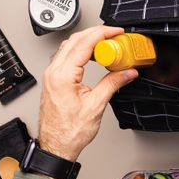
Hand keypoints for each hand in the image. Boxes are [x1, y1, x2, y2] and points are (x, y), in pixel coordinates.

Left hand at [39, 26, 137, 160]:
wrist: (56, 146)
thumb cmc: (69, 132)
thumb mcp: (96, 106)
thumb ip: (112, 84)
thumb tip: (127, 73)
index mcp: (62, 76)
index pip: (83, 44)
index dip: (102, 34)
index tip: (115, 32)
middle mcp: (53, 73)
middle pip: (75, 40)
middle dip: (96, 32)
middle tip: (113, 34)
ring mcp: (51, 75)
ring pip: (69, 46)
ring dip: (87, 40)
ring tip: (106, 43)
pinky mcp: (53, 80)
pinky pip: (66, 56)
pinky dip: (80, 50)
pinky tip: (92, 55)